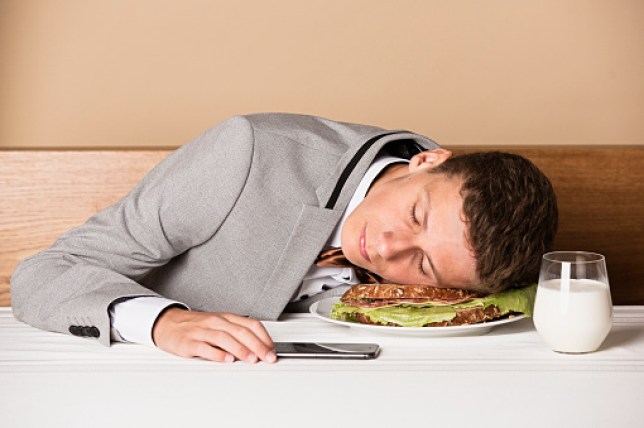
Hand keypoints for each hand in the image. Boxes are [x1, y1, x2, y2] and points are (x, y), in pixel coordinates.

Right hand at [152, 308, 276, 363]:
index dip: (264, 337)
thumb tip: (259, 349)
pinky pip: (204, 347)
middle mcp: (216, 322)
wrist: (167, 323)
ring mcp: (202, 331)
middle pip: (241, 332)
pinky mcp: (189, 342)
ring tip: (251, 359)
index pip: (250, 325)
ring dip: (240, 349)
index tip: (272, 350)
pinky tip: (226, 360)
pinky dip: (217, 354)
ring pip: (225, 338)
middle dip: (257, 346)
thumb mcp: (219, 326)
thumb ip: (237, 335)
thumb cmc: (196, 327)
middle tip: (268, 357)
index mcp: (226, 318)